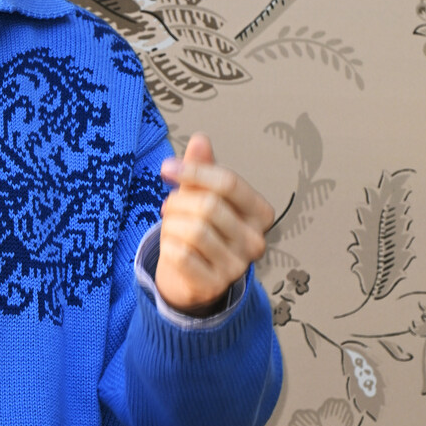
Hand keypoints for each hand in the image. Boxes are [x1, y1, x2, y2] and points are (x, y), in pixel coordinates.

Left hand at [154, 132, 273, 315]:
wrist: (188, 273)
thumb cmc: (198, 227)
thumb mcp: (200, 193)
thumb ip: (201, 167)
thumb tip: (201, 139)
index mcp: (259, 212)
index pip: (229, 182)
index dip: (193, 171)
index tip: (166, 168)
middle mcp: (256, 241)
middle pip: (209, 206)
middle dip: (178, 202)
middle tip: (169, 208)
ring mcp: (238, 266)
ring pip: (194, 231)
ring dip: (171, 225)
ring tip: (172, 228)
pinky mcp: (215, 285)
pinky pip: (181, 255)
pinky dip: (168, 246)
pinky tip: (172, 248)